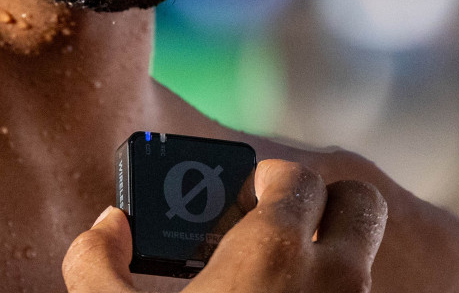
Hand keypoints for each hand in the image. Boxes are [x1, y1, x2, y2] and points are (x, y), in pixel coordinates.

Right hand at [63, 159, 387, 291]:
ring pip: (361, 266)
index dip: (268, 180)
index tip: (242, 199)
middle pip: (362, 205)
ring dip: (326, 262)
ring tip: (270, 288)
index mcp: (275, 251)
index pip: (298, 177)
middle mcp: (334, 281)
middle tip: (278, 226)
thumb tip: (108, 226)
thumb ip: (96, 264)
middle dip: (326, 205)